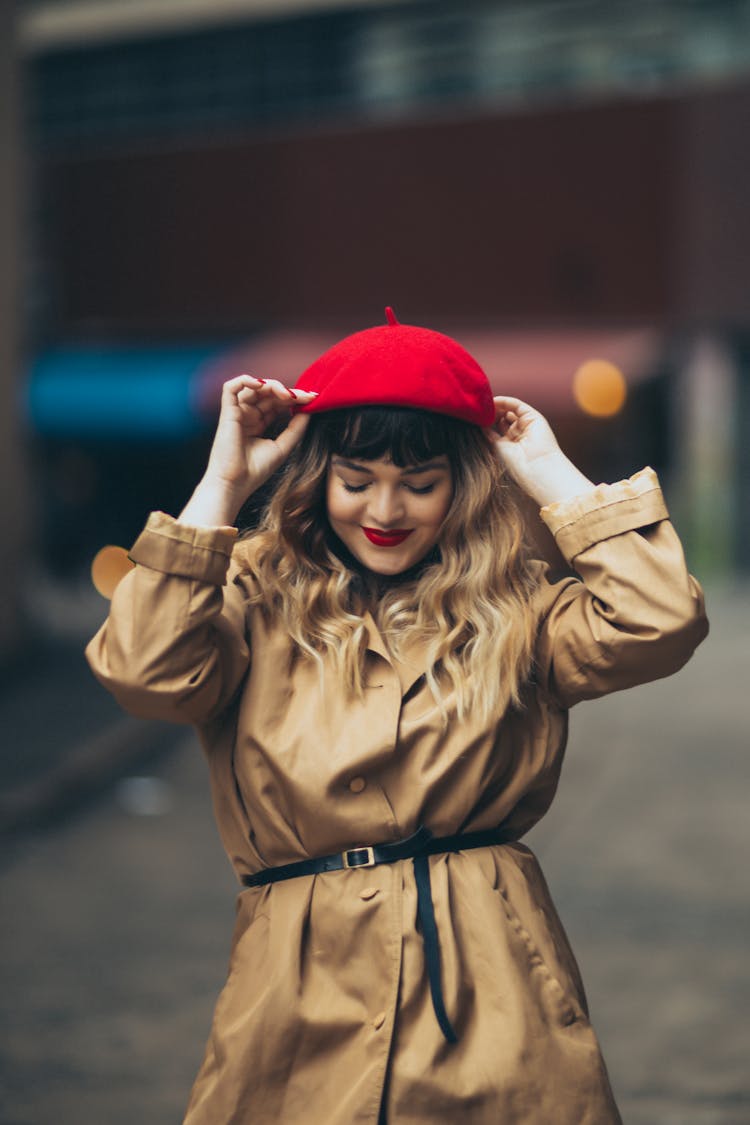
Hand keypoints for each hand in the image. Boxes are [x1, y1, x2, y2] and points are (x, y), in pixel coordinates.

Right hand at [180, 375, 316, 524]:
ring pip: (254, 387)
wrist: (235, 484)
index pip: (277, 403)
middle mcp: (248, 416)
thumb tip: (309, 410)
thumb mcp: (283, 447)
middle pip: (268, 393)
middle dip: (289, 391)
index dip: (295, 398)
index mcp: (258, 423)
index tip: (314, 398)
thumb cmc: (255, 471)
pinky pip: (230, 387)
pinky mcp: (227, 412)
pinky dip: (245, 380)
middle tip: (306, 396)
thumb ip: (296, 428)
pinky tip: (261, 384)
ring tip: (287, 394)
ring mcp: (237, 413)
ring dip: (272, 385)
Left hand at [485, 396, 594, 506]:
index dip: (488, 422)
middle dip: (492, 414)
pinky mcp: (533, 417)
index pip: (499, 428)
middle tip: (479, 412)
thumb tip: (480, 424)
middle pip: (504, 418)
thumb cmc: (517, 464)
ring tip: (485, 407)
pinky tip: (494, 401)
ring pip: (510, 410)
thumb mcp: (498, 447)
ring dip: (497, 407)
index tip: (476, 419)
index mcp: (513, 444)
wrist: (537, 467)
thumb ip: (490, 434)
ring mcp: (528, 425)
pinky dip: (505, 401)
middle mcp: (521, 434)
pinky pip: (517, 405)